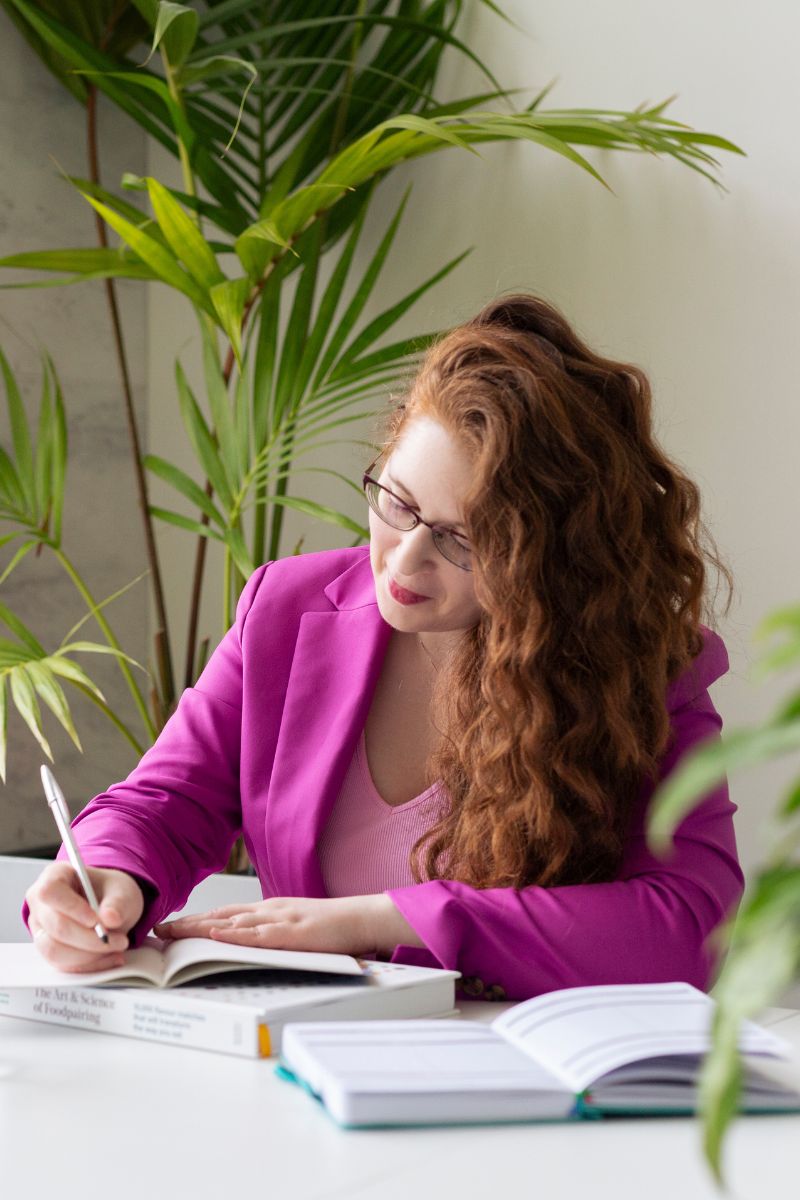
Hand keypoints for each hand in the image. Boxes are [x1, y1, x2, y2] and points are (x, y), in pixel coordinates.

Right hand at [26, 862, 144, 973]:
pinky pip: (63, 965)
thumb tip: (111, 918)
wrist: (110, 907)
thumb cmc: (110, 892)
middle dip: (89, 939)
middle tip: (119, 940)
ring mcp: (42, 929)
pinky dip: (89, 965)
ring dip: (89, 955)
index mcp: (55, 876)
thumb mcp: (122, 890)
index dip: (71, 907)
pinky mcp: (49, 950)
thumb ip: (118, 902)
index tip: (96, 920)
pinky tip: (110, 957)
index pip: (50, 891)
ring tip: (116, 947)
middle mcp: (42, 904)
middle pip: (55, 926)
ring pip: (55, 951)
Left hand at [154, 894, 422, 957]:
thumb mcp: (297, 928)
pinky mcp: (290, 932)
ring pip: (231, 923)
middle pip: (220, 916)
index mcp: (270, 910)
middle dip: (188, 924)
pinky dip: (233, 935)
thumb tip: (250, 947)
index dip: (197, 920)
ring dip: (199, 928)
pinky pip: (256, 934)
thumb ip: (275, 934)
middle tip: (158, 931)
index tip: (173, 927)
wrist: (361, 917)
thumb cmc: (333, 927)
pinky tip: (214, 935)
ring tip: (173, 934)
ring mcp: (279, 919)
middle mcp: (269, 910)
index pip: (226, 914)